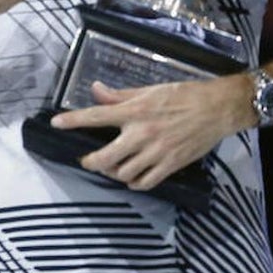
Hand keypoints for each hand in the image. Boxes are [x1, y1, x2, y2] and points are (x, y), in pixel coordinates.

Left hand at [49, 75, 251, 190]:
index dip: (73, 121)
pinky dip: (134, 183)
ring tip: (112, 167)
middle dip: (91, 161)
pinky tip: (131, 177)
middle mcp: (142, 133)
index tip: (56, 124)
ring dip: (113, 172)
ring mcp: (156, 152)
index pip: (96, 116)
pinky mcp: (170, 165)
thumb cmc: (182, 95)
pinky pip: (145, 183)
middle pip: (106, 157)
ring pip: (124, 173)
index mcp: (134, 111)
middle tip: (87, 159)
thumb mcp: (148, 90)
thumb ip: (120, 95)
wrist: (216, 109)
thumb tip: (95, 89)